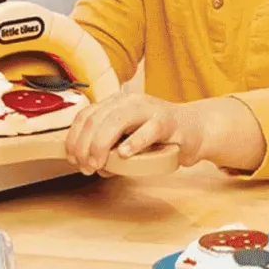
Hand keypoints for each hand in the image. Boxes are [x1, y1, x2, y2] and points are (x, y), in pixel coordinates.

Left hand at [64, 92, 205, 173]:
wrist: (196, 129)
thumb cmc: (159, 137)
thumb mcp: (128, 138)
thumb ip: (109, 147)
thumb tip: (89, 163)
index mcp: (118, 103)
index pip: (86, 116)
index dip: (74, 138)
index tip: (72, 159)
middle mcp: (131, 101)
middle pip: (97, 119)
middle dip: (85, 145)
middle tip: (85, 166)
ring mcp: (150, 109)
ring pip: (117, 120)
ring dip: (101, 144)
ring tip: (99, 164)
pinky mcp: (169, 122)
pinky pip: (148, 130)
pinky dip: (134, 143)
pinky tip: (125, 154)